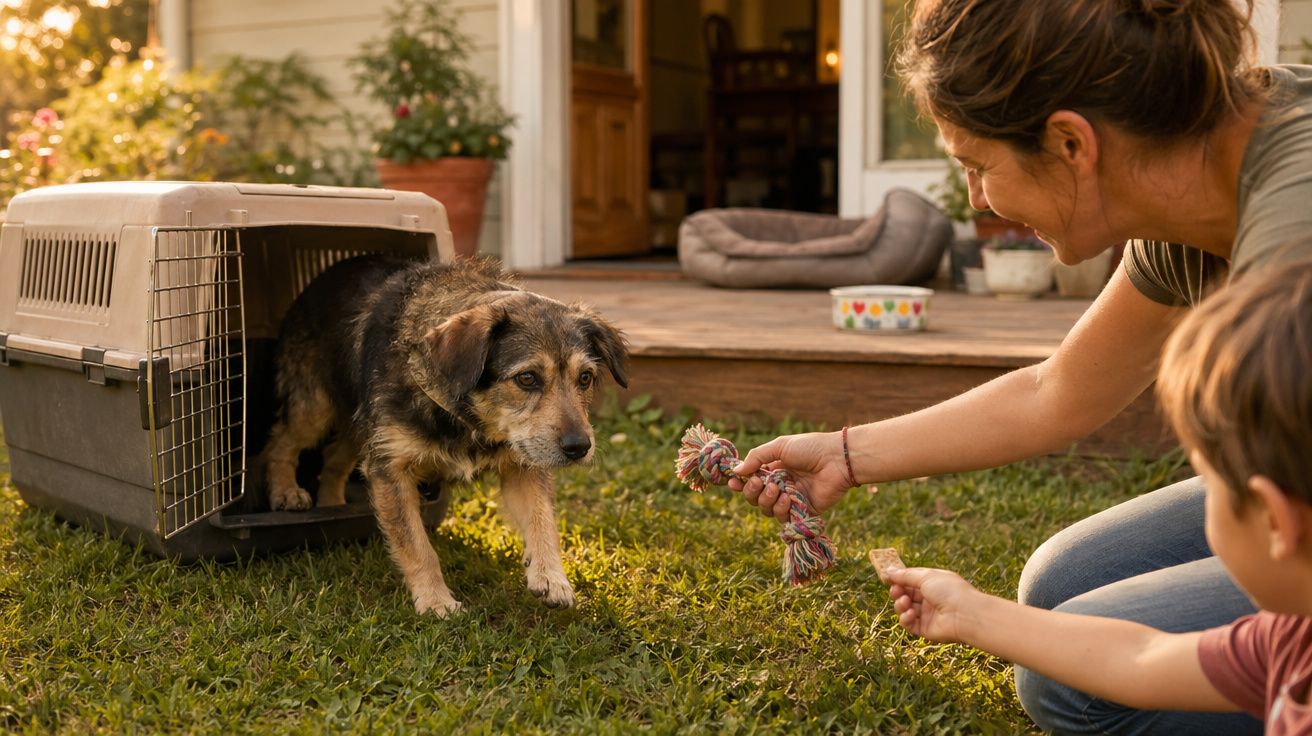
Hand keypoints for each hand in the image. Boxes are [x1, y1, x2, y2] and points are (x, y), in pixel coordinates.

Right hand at [726, 431, 852, 521]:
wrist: (837, 460)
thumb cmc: (810, 448)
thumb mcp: (780, 446)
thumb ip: (757, 458)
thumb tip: (736, 470)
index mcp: (774, 469)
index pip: (751, 480)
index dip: (740, 484)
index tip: (733, 483)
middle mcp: (781, 485)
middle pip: (755, 498)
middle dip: (752, 492)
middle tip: (760, 483)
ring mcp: (791, 500)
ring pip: (766, 509)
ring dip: (767, 500)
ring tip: (778, 489)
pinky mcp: (802, 512)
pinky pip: (783, 518)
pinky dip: (781, 509)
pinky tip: (788, 498)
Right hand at [886, 567, 978, 643]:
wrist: (966, 614)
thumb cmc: (950, 591)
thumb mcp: (926, 577)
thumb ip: (905, 575)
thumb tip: (888, 570)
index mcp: (932, 584)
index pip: (911, 581)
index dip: (899, 579)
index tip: (887, 577)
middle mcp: (930, 599)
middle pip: (906, 595)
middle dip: (897, 592)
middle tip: (896, 590)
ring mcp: (927, 615)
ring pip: (904, 609)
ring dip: (900, 604)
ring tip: (905, 602)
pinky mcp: (925, 629)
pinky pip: (908, 624)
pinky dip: (905, 618)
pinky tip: (911, 614)